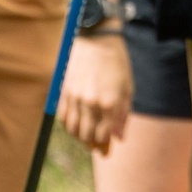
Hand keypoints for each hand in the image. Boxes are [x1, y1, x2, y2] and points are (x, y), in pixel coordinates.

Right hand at [57, 23, 132, 153]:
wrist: (96, 40)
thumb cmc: (116, 64)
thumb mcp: (127, 89)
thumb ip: (123, 115)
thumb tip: (119, 138)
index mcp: (110, 103)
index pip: (104, 136)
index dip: (105, 146)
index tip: (106, 151)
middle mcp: (91, 103)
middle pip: (88, 136)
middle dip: (93, 145)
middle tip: (97, 147)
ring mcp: (75, 98)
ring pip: (74, 129)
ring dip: (80, 138)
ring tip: (86, 138)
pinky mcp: (64, 91)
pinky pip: (63, 117)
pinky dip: (68, 126)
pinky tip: (75, 127)